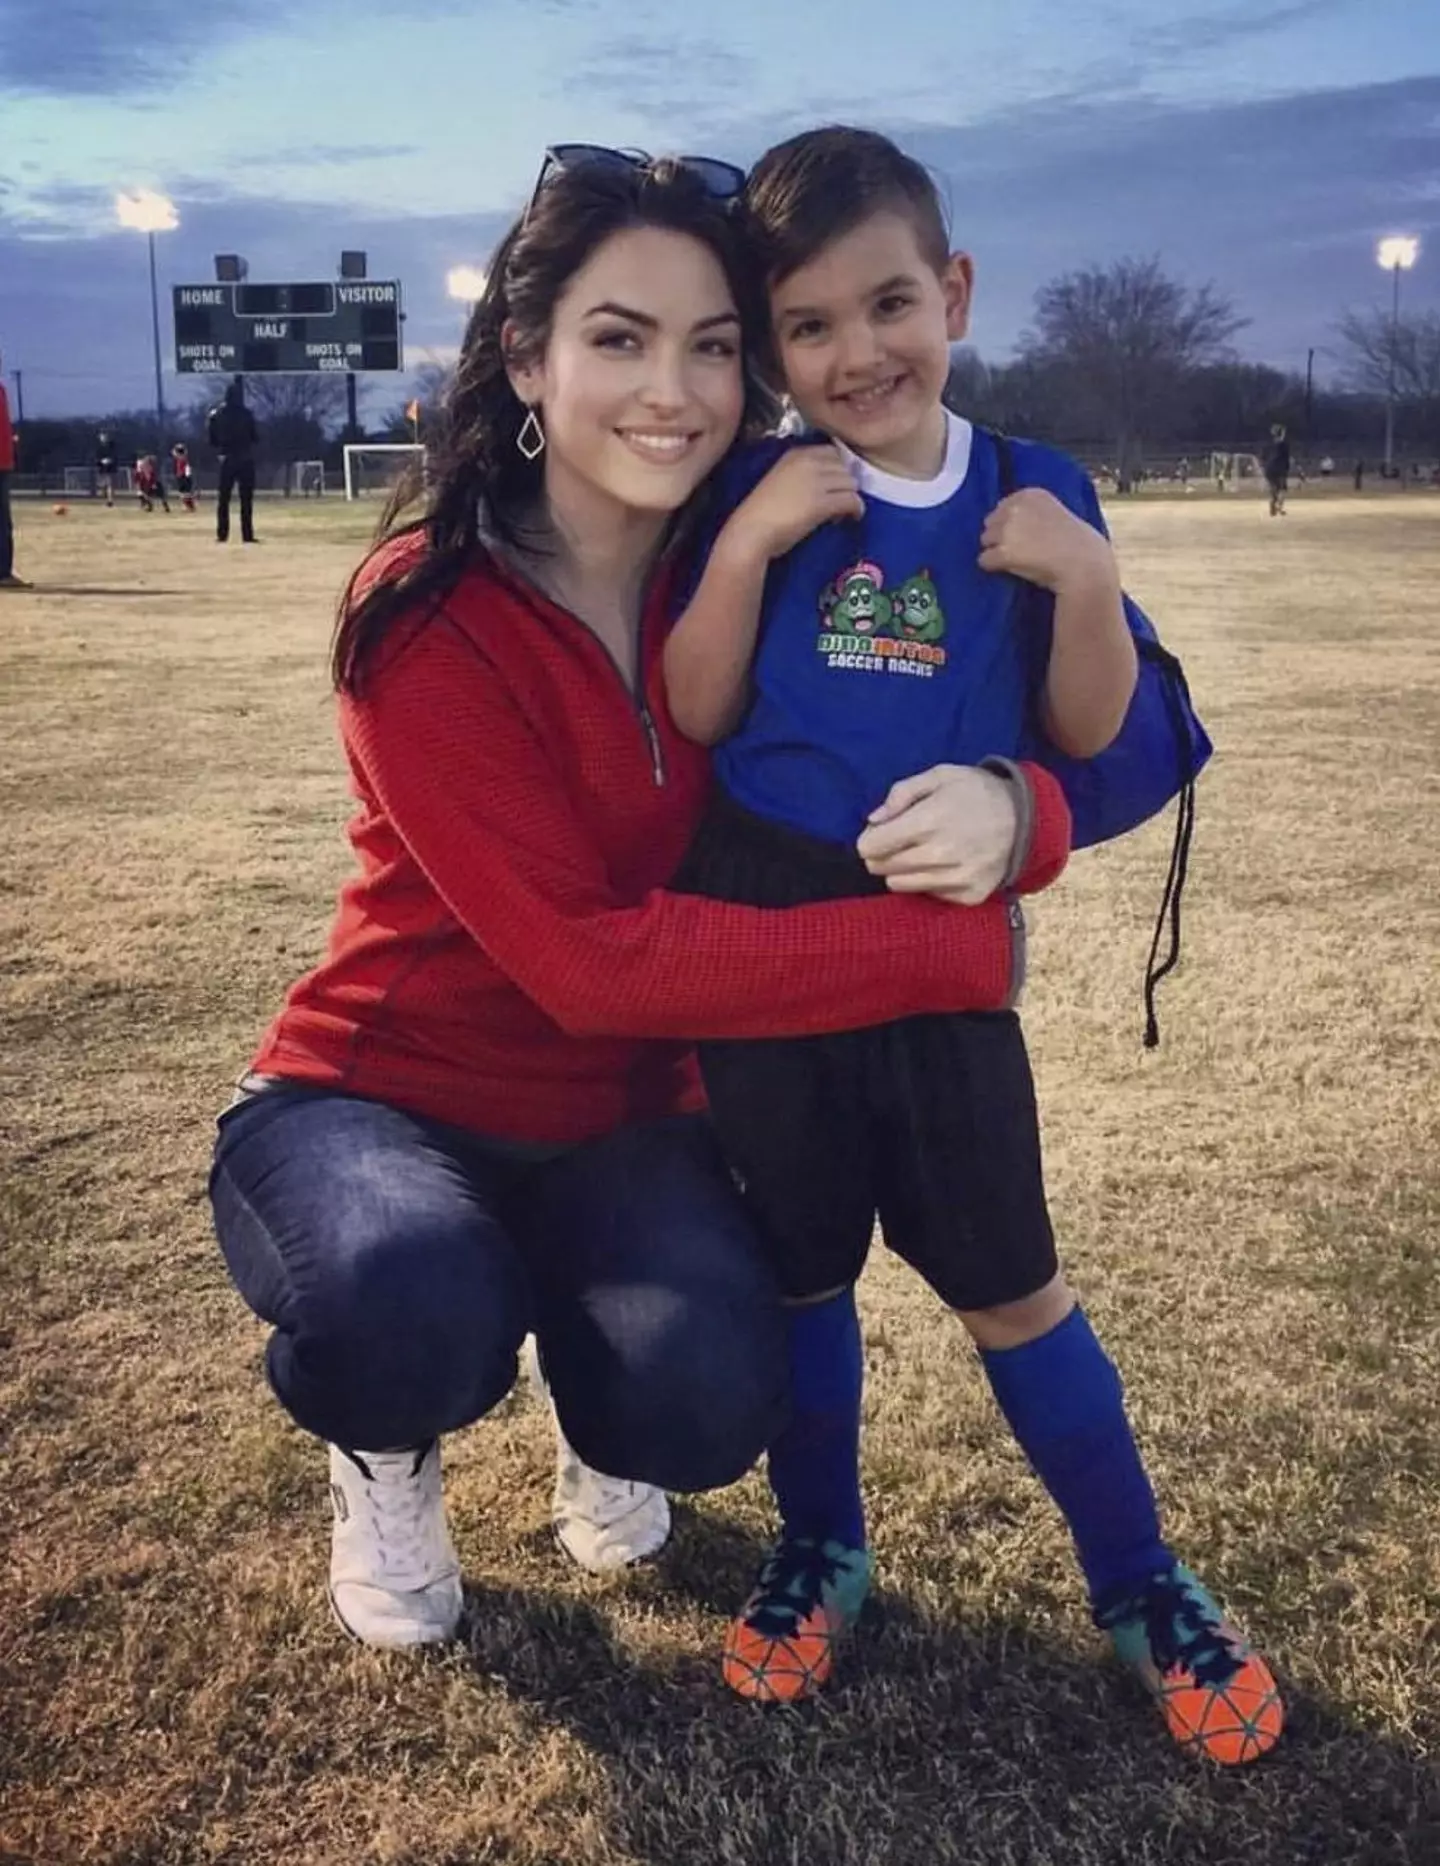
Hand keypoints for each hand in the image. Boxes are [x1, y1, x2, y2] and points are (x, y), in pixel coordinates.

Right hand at [727, 445, 863, 561]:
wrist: (751, 531)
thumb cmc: (759, 512)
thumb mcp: (780, 480)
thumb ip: (800, 475)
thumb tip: (826, 484)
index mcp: (795, 454)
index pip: (831, 452)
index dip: (837, 470)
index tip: (832, 486)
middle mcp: (808, 462)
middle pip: (844, 467)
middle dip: (844, 485)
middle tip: (837, 502)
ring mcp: (816, 481)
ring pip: (851, 483)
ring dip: (850, 498)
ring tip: (839, 513)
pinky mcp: (822, 502)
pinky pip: (852, 500)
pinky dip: (856, 510)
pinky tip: (849, 519)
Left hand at [856, 764, 1017, 904]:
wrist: (1026, 819)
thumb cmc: (977, 793)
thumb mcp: (940, 776)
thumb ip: (901, 794)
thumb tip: (873, 820)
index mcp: (928, 822)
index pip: (871, 847)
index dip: (869, 839)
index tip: (878, 833)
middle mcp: (939, 855)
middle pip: (881, 868)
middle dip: (882, 854)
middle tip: (900, 841)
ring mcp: (955, 879)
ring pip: (899, 885)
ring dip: (902, 870)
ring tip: (922, 852)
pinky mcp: (968, 896)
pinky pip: (928, 894)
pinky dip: (929, 881)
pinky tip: (945, 864)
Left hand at [979, 488, 1117, 594]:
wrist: (1084, 565)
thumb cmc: (1076, 544)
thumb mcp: (1054, 513)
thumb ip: (1031, 512)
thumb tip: (1004, 522)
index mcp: (1031, 494)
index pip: (1002, 506)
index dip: (1012, 524)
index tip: (1028, 536)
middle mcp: (1016, 507)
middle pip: (990, 522)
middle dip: (1000, 536)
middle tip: (1022, 550)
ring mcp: (1008, 529)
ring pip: (985, 541)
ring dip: (996, 551)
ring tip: (1019, 561)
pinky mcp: (1003, 552)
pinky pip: (983, 560)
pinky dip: (993, 568)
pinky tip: (1011, 570)